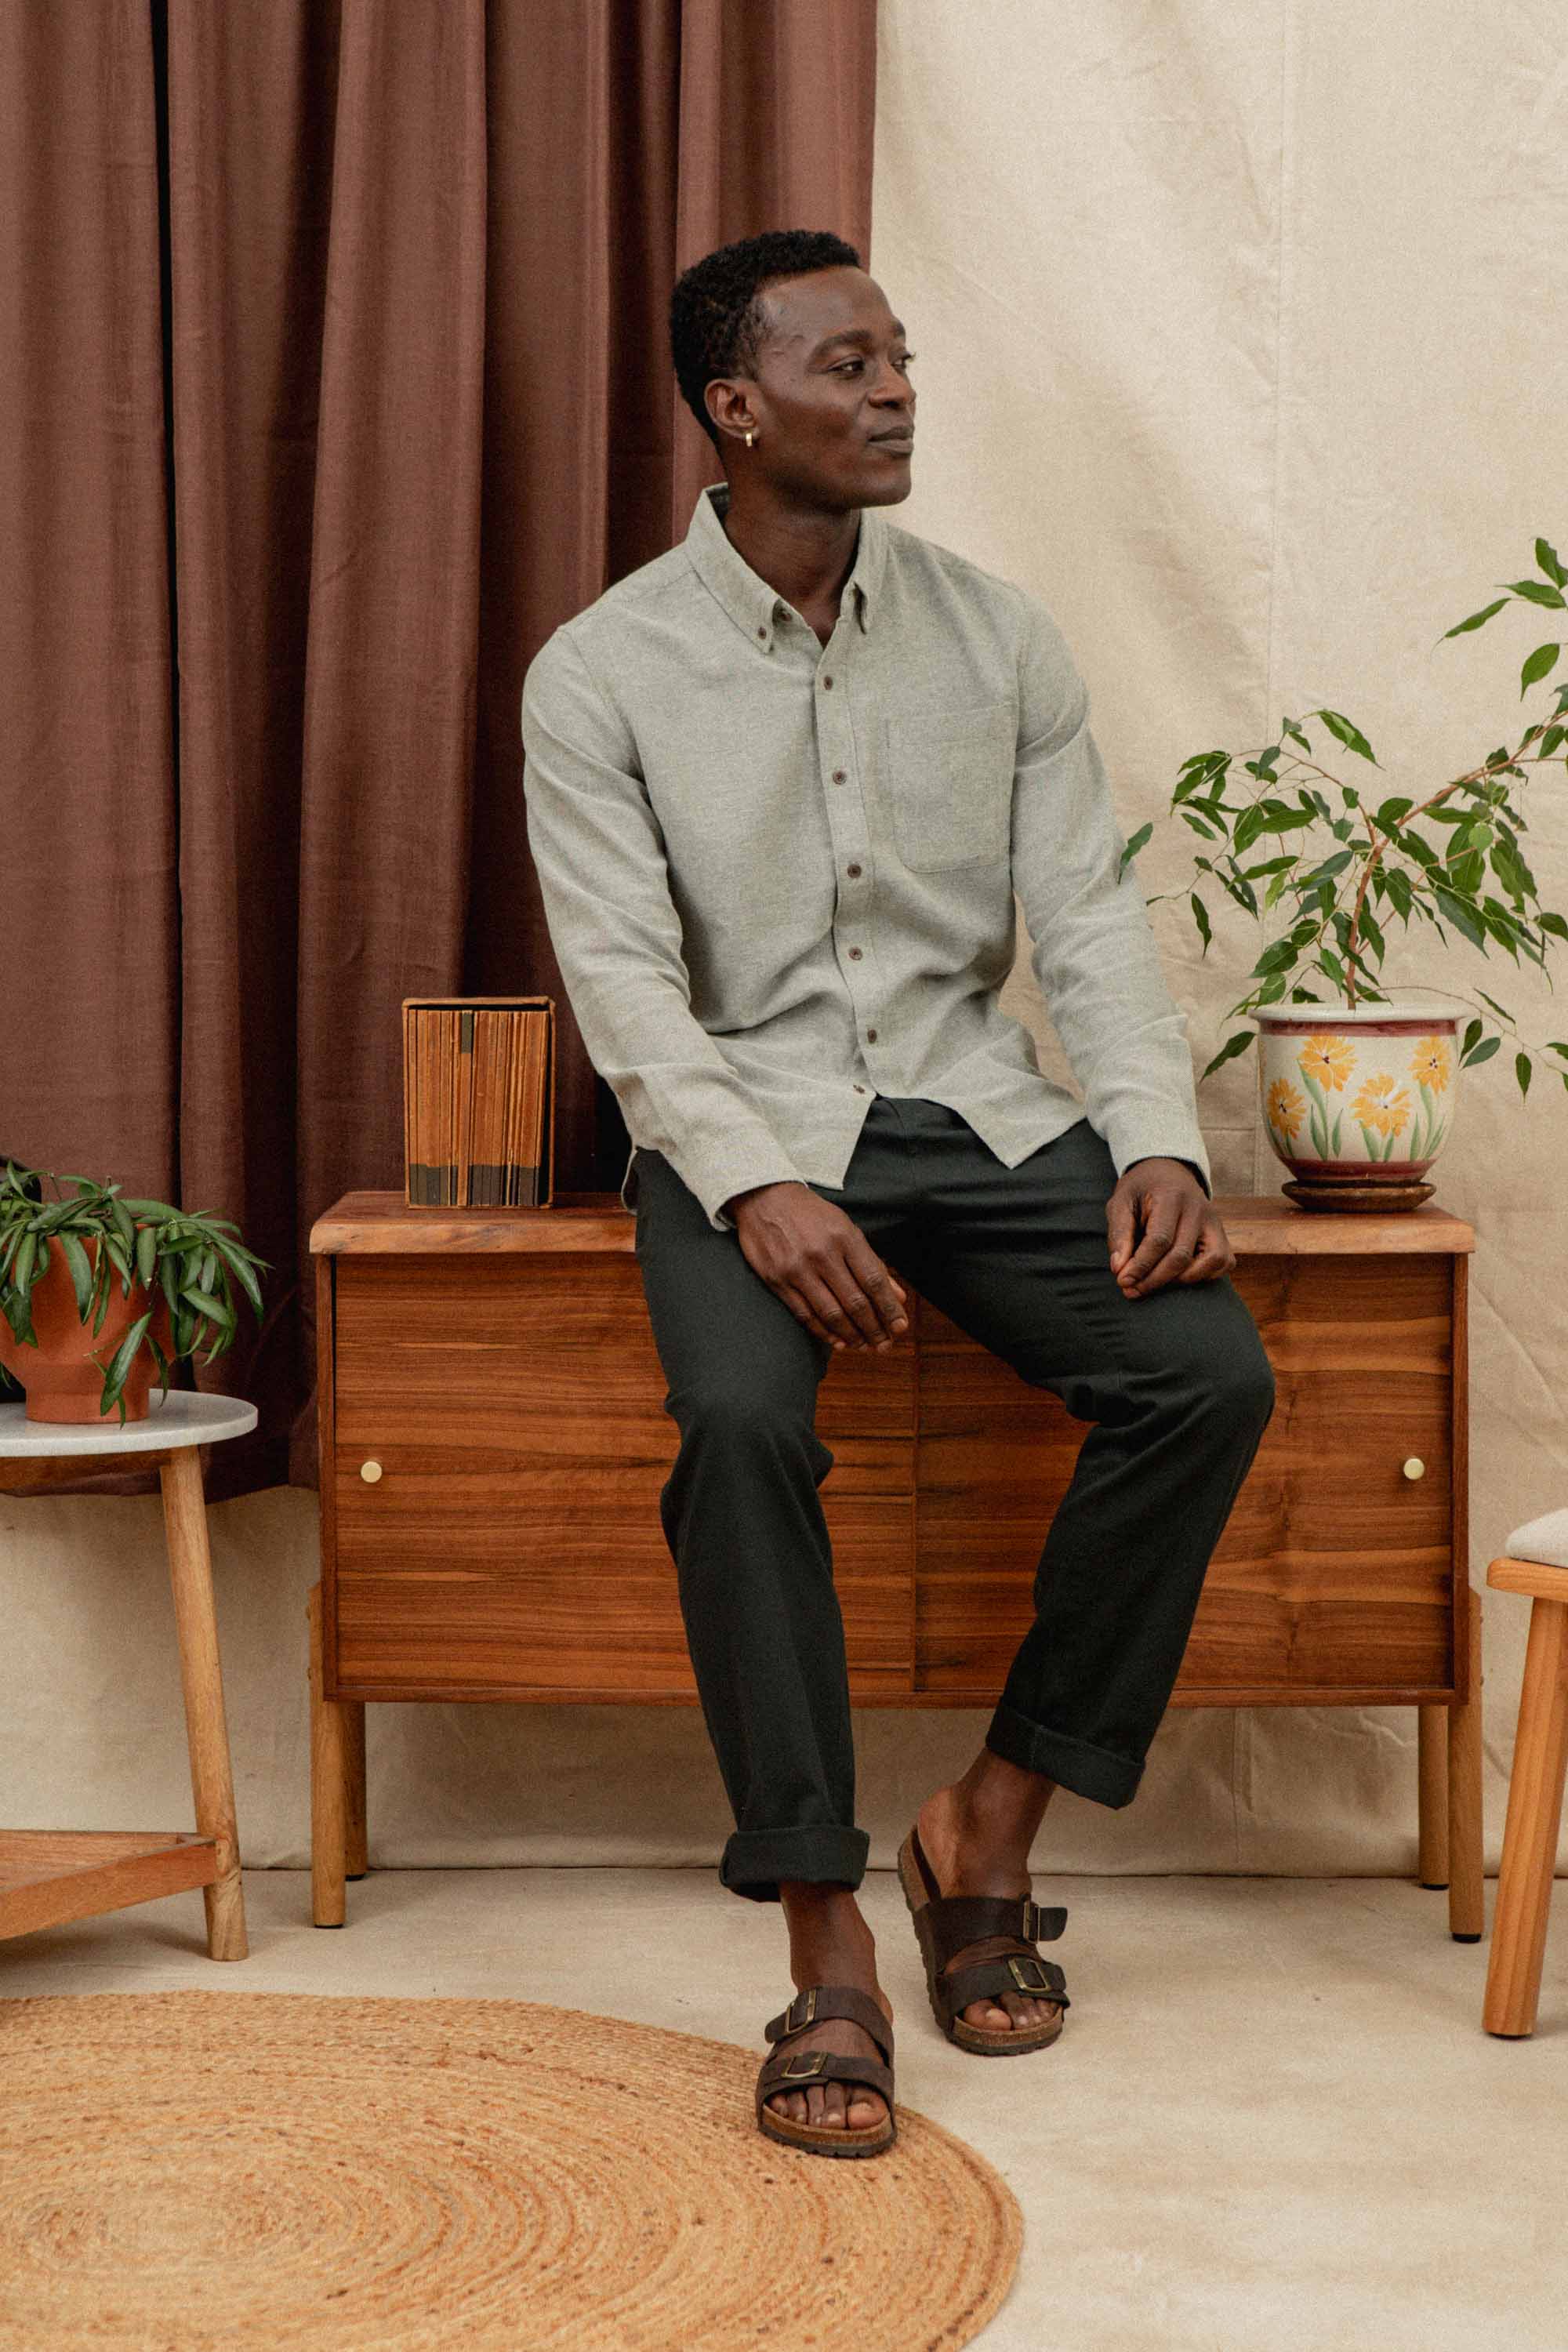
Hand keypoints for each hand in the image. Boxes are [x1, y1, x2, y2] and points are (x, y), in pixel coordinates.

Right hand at [723, 1181, 908, 1351]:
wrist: (764, 1198)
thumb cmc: (811, 1214)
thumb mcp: (846, 1228)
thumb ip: (872, 1262)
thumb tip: (897, 1295)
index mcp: (844, 1237)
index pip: (874, 1280)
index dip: (890, 1308)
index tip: (900, 1327)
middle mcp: (822, 1254)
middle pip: (855, 1302)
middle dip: (874, 1329)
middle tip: (883, 1345)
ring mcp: (798, 1269)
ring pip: (831, 1313)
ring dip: (851, 1335)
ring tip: (863, 1346)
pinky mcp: (777, 1280)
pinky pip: (805, 1315)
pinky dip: (823, 1332)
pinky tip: (836, 1341)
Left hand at [1106, 1159, 1234, 1296]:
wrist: (1168, 1171)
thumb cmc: (1141, 1190)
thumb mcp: (1121, 1202)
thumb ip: (1119, 1234)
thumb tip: (1119, 1269)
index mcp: (1171, 1196)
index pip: (1159, 1239)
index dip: (1140, 1265)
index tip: (1123, 1281)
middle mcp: (1199, 1208)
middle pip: (1181, 1255)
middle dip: (1154, 1279)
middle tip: (1132, 1290)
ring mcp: (1215, 1222)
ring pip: (1210, 1262)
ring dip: (1181, 1281)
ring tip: (1154, 1281)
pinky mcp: (1222, 1233)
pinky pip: (1224, 1262)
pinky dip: (1204, 1276)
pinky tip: (1178, 1276)